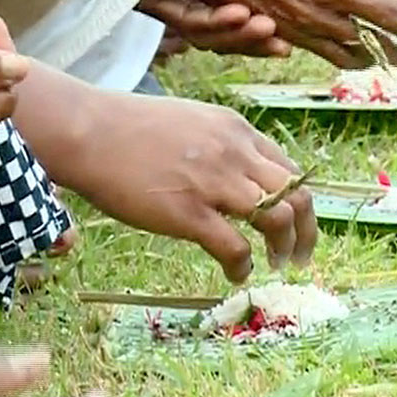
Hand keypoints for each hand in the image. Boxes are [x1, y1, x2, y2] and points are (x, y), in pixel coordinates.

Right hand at [70, 94, 315, 282]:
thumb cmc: (132, 127)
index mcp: (237, 131)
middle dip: (307, 230)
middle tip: (300, 254)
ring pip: (278, 220)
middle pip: (297, 196)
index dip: (300, 201)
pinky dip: (243, 266)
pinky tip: (236, 274)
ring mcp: (214, 183)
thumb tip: (240, 175)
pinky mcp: (189, 213)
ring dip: (285, 248)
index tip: (297, 222)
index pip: (290, 169)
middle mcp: (235, 154)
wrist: (89, 131)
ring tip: (277, 264)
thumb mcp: (193, 122)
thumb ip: (222, 145)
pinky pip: (235, 248)